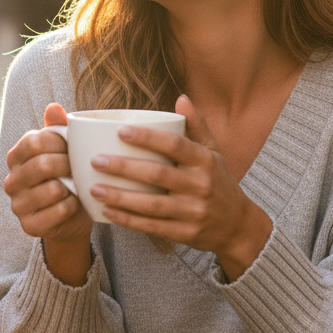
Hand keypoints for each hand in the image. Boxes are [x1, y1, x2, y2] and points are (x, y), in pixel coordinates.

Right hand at [4, 104, 92, 283]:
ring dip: (71, 187)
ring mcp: (18, 205)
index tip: (72, 146)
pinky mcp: (29, 226)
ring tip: (76, 185)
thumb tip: (54, 106)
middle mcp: (11, 180)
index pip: (34, 142)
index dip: (59, 142)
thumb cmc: (67, 175)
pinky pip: (58, 211)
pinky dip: (72, 206)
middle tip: (78, 167)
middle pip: (43, 165)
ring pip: (52, 189)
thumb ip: (57, 127)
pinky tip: (73, 203)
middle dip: (68, 165)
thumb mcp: (63, 149)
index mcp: (16, 156)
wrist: (71, 215)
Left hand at [89, 95, 271, 279]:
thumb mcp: (213, 152)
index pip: (174, 145)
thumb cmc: (219, 181)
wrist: (238, 226)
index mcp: (204, 160)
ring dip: (120, 197)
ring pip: (151, 205)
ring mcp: (193, 212)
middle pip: (157, 175)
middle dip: (124, 168)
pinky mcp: (185, 234)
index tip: (121, 131)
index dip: (147, 137)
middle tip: (97, 161)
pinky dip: (128, 220)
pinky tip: (107, 212)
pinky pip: (152, 227)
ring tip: (94, 189)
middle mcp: (200, 185)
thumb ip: (197, 125)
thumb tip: (181, 98)